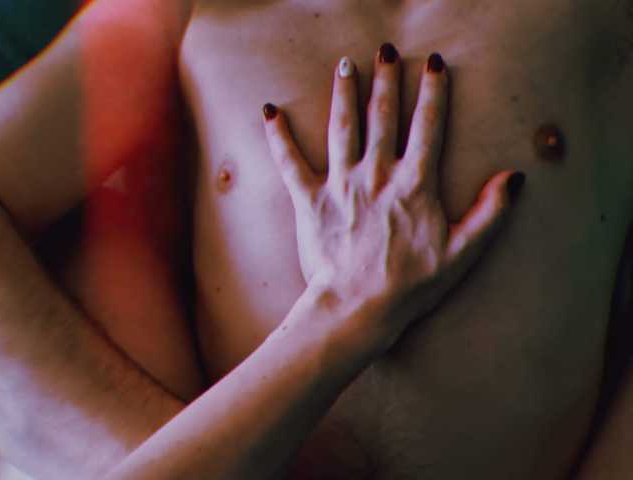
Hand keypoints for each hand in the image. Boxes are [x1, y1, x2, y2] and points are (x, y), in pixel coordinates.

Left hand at [262, 45, 524, 345]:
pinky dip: (279, 137)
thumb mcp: (461, 253)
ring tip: (345, 66)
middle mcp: (376, 175)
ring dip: (344, 94)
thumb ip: (489, 213)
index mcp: (413, 184)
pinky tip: (270, 112)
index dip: (432, 92)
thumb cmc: (411, 285)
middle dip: (386, 80)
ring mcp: (340, 185)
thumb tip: (514, 178)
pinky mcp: (310, 201)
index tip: (433, 64)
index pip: (427, 127)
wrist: (358, 308)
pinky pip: (290, 163)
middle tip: (386, 50)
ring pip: (342, 128)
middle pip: (383, 117)